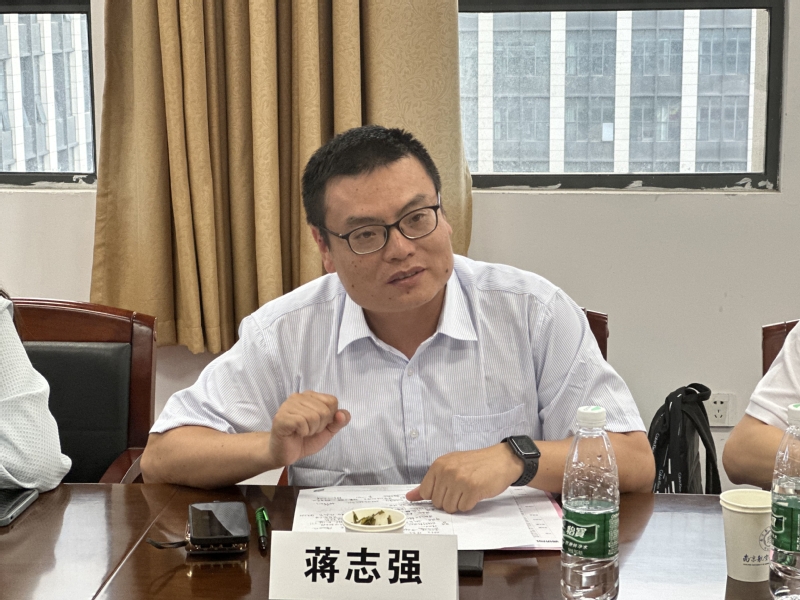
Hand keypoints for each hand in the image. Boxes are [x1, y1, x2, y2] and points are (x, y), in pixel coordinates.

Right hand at [268, 391, 349, 466]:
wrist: (285, 453)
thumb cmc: (305, 440)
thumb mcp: (327, 431)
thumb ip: (338, 422)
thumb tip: (343, 414)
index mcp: (310, 396)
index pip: (332, 401)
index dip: (330, 417)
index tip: (318, 424)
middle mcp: (298, 397)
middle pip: (324, 410)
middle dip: (320, 426)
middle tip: (309, 430)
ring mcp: (288, 405)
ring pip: (314, 416)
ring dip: (311, 430)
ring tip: (302, 432)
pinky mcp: (281, 417)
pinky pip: (302, 422)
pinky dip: (303, 432)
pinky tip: (296, 433)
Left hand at [405, 443, 523, 512]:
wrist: (501, 459)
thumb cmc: (476, 464)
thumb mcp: (451, 466)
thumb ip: (430, 482)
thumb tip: (410, 496)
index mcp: (439, 465)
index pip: (425, 493)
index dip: (437, 495)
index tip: (447, 490)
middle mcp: (447, 471)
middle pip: (438, 503)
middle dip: (450, 500)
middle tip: (461, 488)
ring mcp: (460, 479)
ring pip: (450, 508)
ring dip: (460, 503)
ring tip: (468, 490)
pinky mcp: (473, 488)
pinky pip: (464, 508)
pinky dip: (470, 504)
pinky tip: (476, 492)